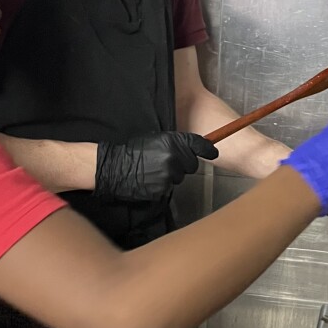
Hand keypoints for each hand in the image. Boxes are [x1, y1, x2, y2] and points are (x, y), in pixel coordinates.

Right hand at [94, 132, 218, 201]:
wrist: (113, 167)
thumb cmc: (131, 150)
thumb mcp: (155, 139)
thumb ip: (174, 142)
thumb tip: (189, 148)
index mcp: (173, 141)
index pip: (198, 145)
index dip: (207, 149)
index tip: (213, 152)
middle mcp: (174, 157)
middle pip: (192, 164)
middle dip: (183, 164)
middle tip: (167, 161)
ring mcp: (169, 175)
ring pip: (180, 176)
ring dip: (172, 174)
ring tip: (154, 170)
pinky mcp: (163, 189)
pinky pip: (169, 187)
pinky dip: (163, 184)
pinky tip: (150, 179)